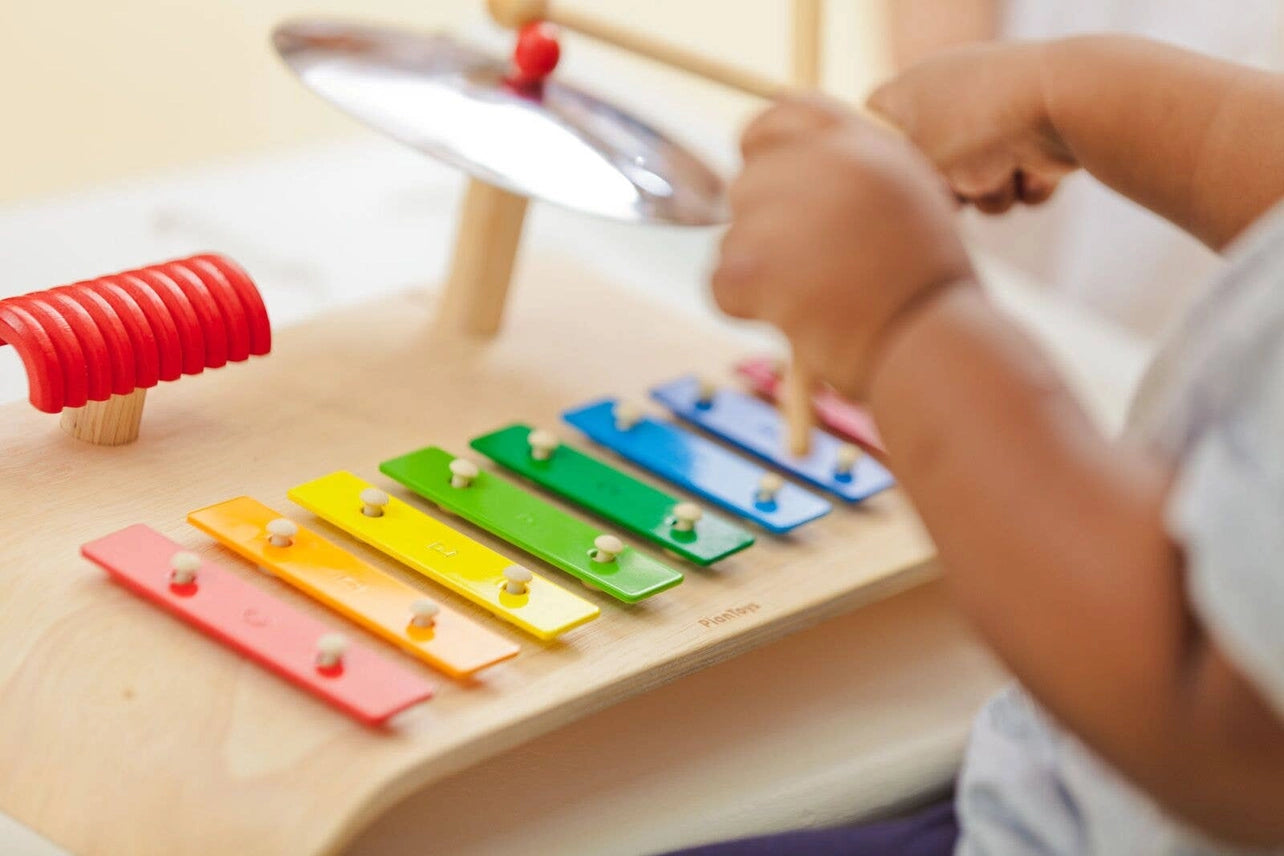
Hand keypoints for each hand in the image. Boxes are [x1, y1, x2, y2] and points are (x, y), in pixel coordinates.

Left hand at [711, 95, 974, 398]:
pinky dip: (745, 310)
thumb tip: (787, 182)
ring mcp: (785, 211)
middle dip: (763, 229)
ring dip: (761, 274)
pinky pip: (720, 281)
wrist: (933, 347)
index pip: (783, 115)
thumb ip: (851, 181)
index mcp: (865, 142)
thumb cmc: (928, 294)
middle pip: (748, 182)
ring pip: (733, 237)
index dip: (762, 148)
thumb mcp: (908, 207)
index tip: (760, 176)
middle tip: (806, 272)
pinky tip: (793, 322)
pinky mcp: (754, 263)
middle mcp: (823, 163)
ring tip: (816, 303)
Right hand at [868, 42, 1077, 212]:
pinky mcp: (1037, 130)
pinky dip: (1028, 185)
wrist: (1064, 102)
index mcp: (907, 90)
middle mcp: (948, 96)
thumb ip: (897, 190)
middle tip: (956, 189)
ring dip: (994, 194)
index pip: (873, 122)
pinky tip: (1035, 173)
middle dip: (952, 191)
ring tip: (1004, 176)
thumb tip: (917, 206)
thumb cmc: (973, 132)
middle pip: (933, 169)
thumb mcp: (914, 170)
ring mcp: (994, 114)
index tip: (893, 180)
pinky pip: (1020, 179)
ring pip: (981, 181)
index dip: (881, 155)